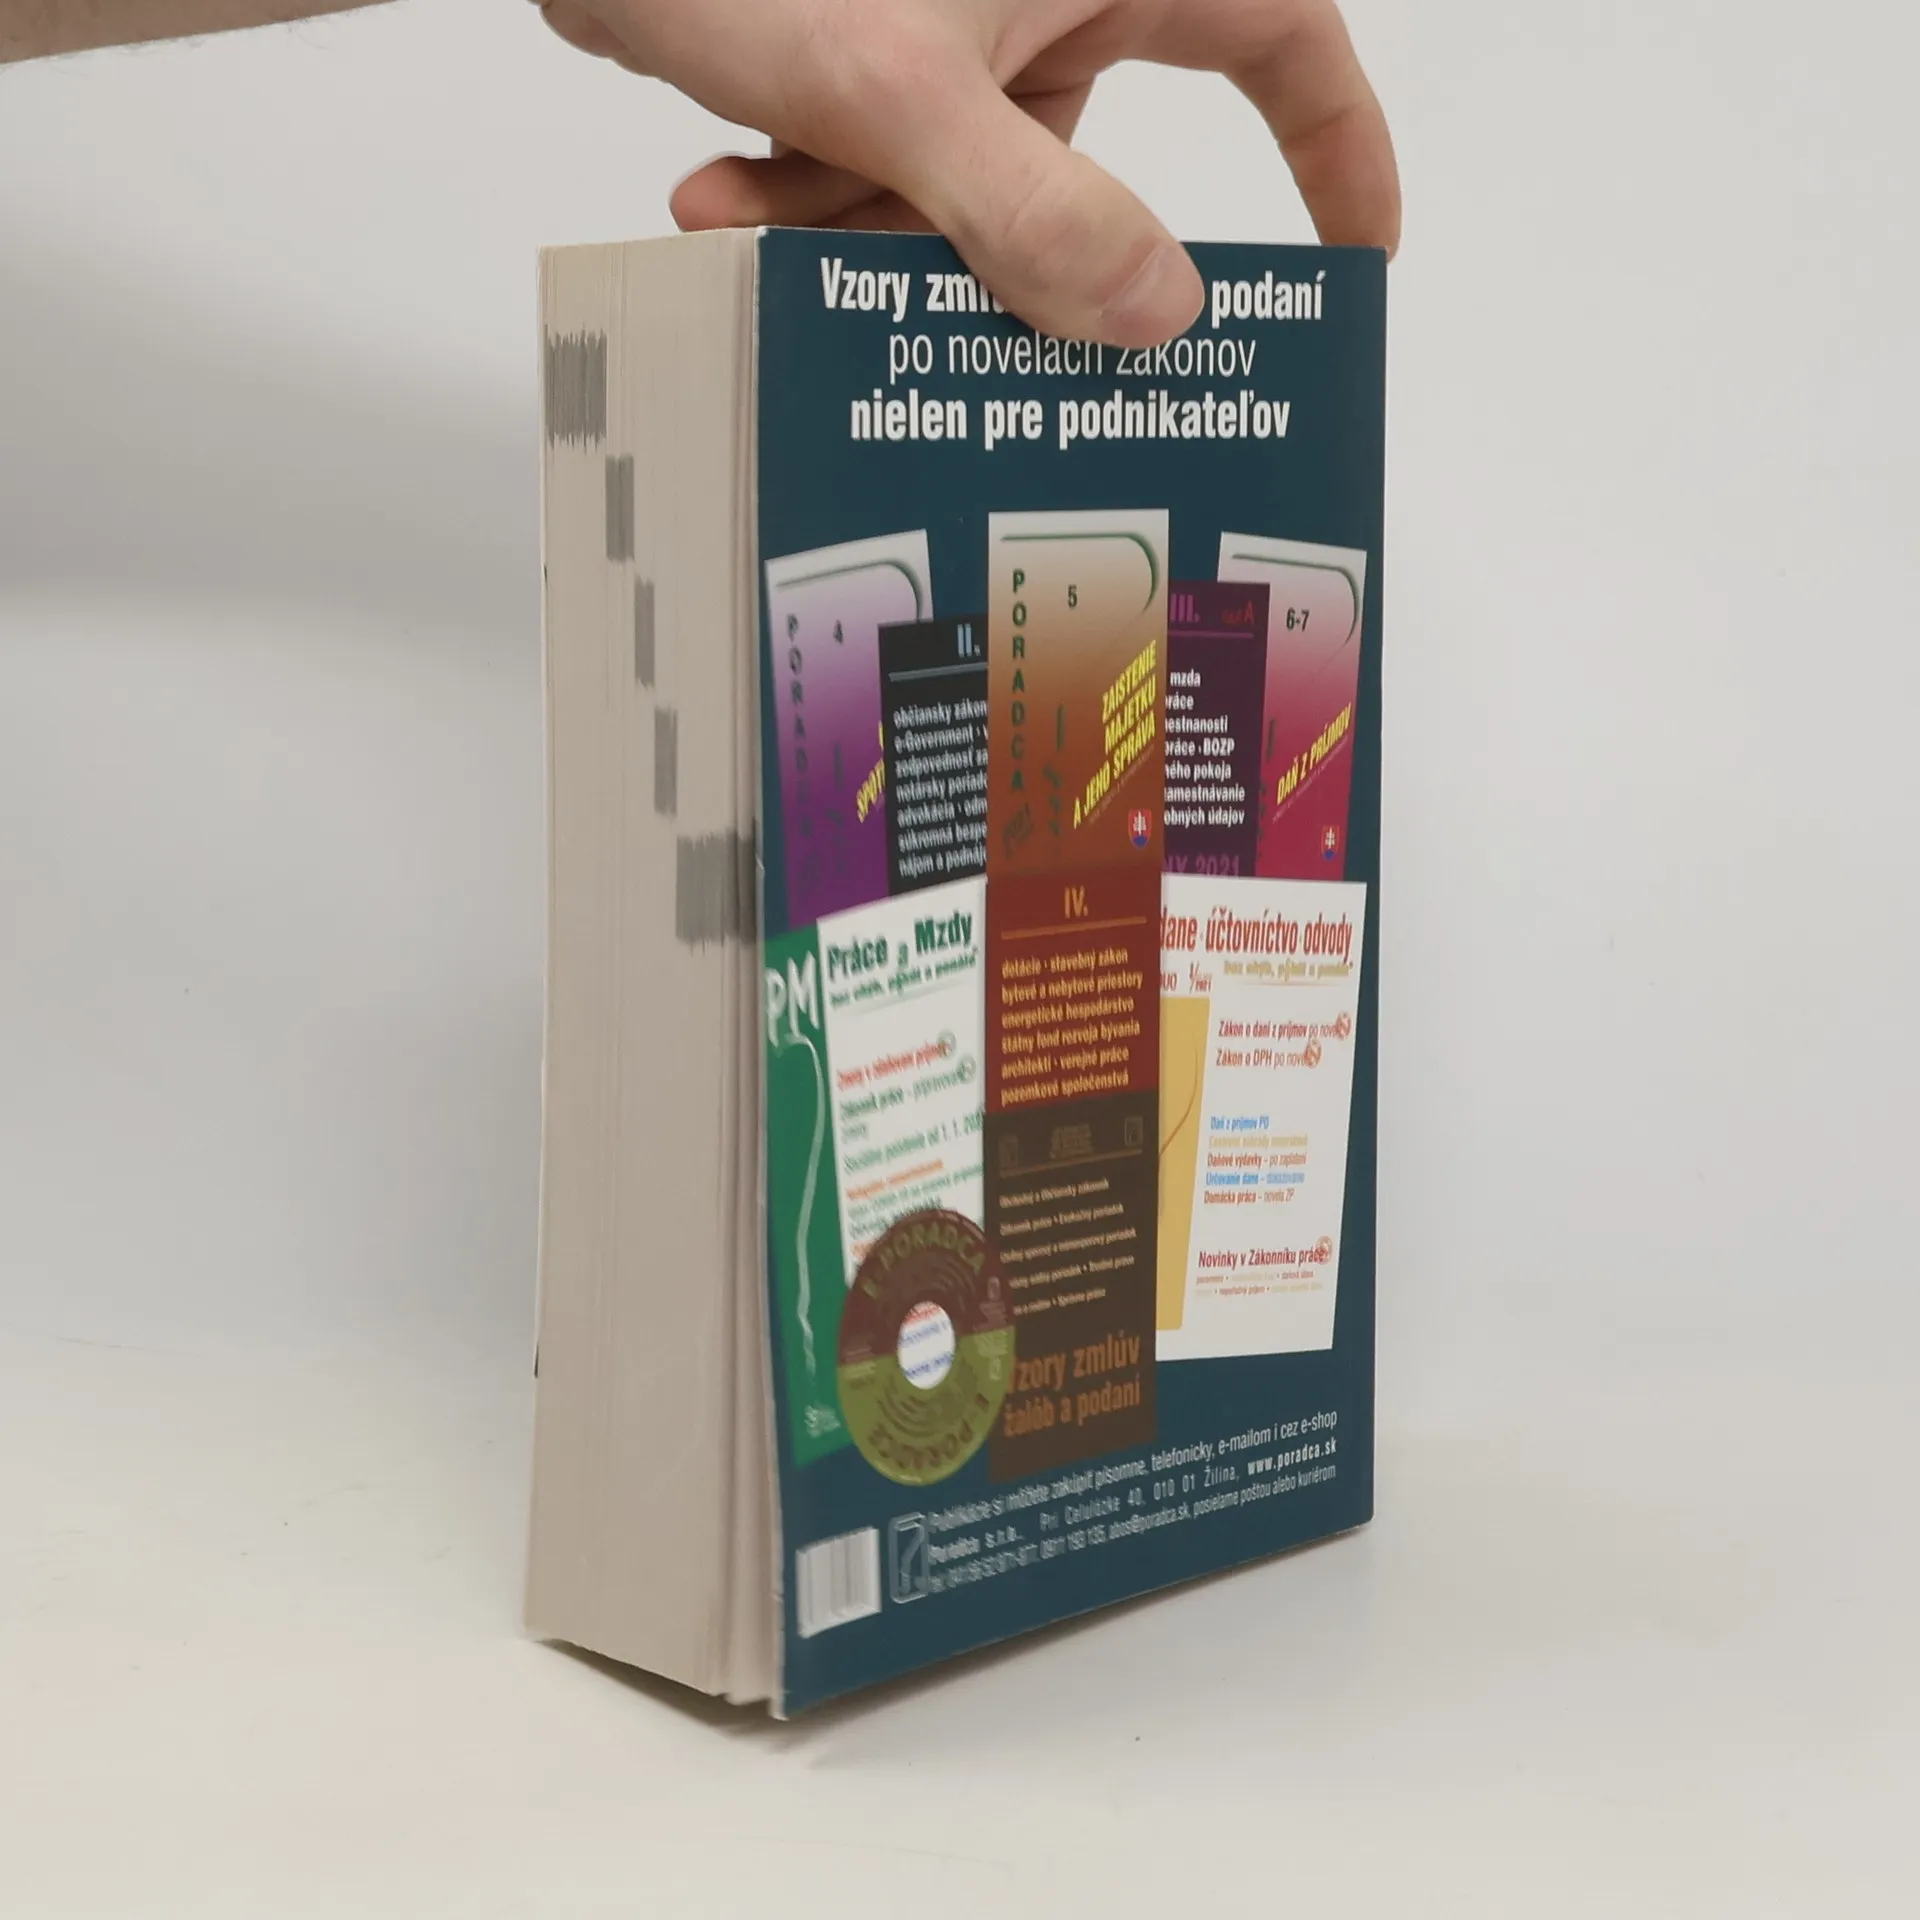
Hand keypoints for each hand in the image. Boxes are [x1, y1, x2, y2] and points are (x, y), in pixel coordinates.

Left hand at [532, 0, 1397, 346]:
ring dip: (868, 238)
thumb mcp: (899, 91)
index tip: (1355, 255)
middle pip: (1094, 174)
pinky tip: (721, 191)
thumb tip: (1157, 313)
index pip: (1281, 38)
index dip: (1337, 147)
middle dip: (1003, 262)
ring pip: (972, 196)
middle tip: (959, 337)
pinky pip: (892, 174)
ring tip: (759, 218)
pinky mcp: (886, 57)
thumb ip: (1033, 214)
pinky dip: (815, 202)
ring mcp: (969, 29)